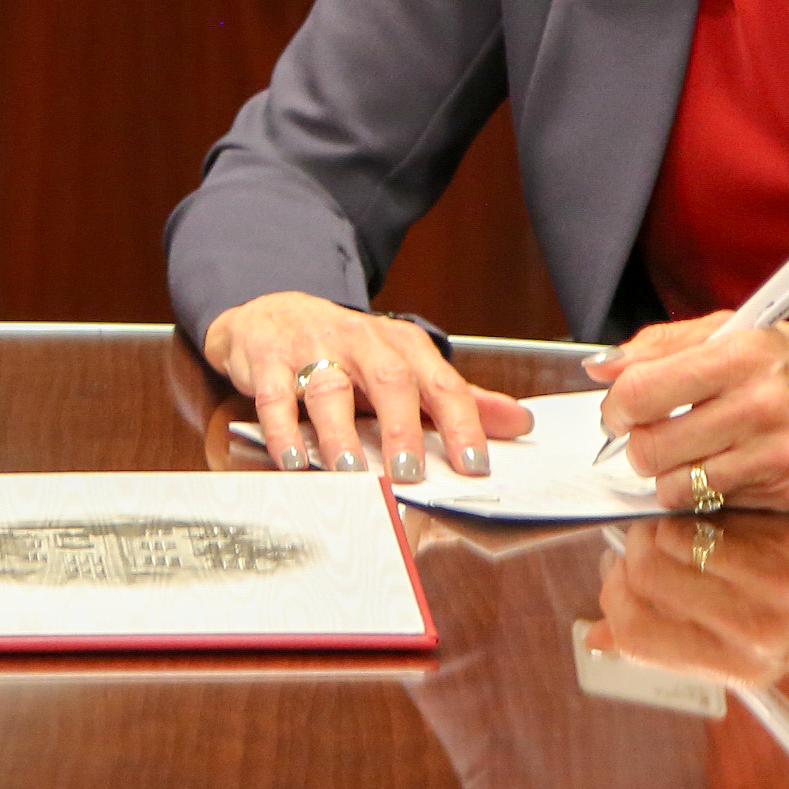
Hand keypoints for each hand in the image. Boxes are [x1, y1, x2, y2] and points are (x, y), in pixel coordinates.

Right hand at [200, 292, 531, 479]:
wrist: (274, 316)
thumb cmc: (348, 353)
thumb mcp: (404, 370)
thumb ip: (457, 400)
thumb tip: (520, 423)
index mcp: (403, 346)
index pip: (442, 383)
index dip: (462, 423)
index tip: (474, 464)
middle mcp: (362, 342)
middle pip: (389, 380)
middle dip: (400, 427)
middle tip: (409, 471)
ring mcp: (313, 347)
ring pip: (329, 388)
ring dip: (339, 433)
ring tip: (350, 472)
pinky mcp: (268, 358)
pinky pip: (274, 395)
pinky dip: (283, 429)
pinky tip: (294, 459)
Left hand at [586, 317, 788, 510]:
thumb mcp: (745, 330)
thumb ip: (666, 344)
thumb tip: (602, 367)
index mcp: (742, 354)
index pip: (641, 391)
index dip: (617, 408)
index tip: (621, 412)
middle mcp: (760, 405)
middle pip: (651, 448)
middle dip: (638, 448)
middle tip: (650, 440)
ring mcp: (778, 456)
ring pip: (678, 489)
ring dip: (669, 479)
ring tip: (685, 459)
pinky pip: (718, 507)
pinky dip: (710, 496)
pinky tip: (727, 472)